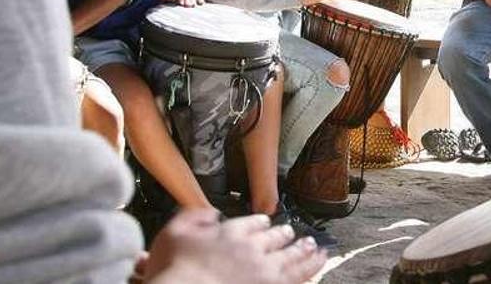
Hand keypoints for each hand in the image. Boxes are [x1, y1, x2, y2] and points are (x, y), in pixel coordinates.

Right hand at [145, 211, 326, 283]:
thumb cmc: (173, 270)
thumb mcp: (173, 233)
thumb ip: (193, 218)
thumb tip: (210, 214)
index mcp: (230, 232)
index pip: (251, 223)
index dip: (260, 223)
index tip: (264, 223)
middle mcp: (251, 248)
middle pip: (275, 238)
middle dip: (285, 234)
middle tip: (292, 233)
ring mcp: (264, 270)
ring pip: (292, 256)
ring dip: (304, 250)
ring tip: (315, 247)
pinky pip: (298, 276)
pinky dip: (311, 269)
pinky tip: (318, 265)